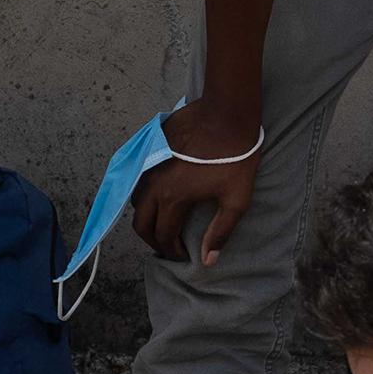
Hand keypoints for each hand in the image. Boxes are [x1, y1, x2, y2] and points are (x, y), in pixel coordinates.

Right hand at [130, 104, 260, 266]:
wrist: (227, 113)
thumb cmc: (236, 157)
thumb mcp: (236, 199)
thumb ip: (220, 232)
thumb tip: (208, 260)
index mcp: (173, 198)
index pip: (163, 236)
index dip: (172, 251)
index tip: (183, 255)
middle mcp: (153, 184)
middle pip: (141, 223)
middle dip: (152, 239)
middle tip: (168, 245)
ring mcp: (148, 164)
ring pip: (136, 201)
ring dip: (146, 216)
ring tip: (163, 221)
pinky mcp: (150, 149)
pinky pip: (139, 179)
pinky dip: (145, 195)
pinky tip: (160, 195)